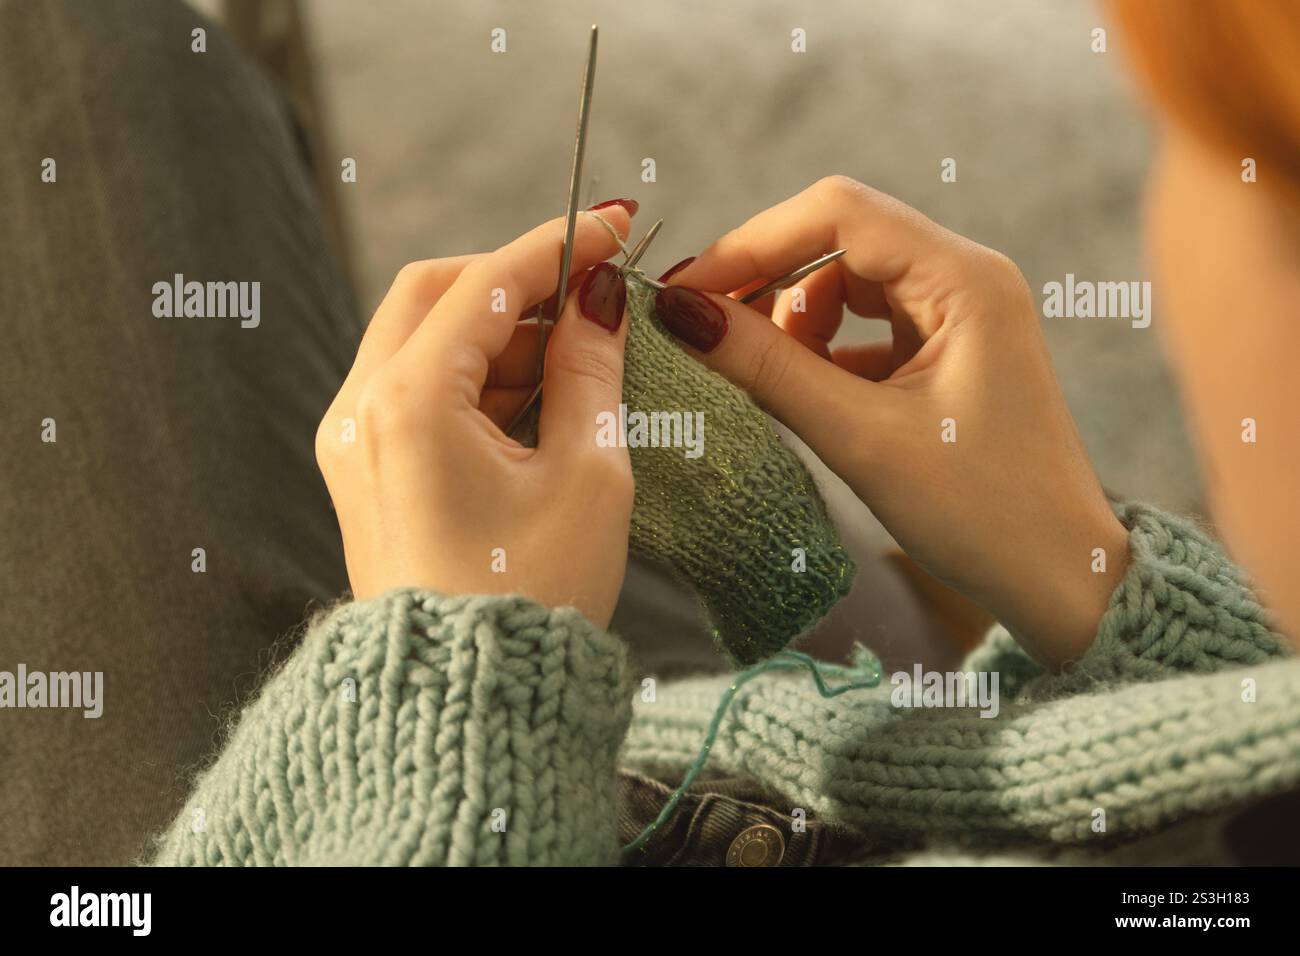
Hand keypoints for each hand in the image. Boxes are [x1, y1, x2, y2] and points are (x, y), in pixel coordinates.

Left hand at [316, 208, 635, 628]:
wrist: (467, 703)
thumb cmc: (533, 598)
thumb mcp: (586, 476)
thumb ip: (590, 369)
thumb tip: (598, 300)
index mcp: (409, 404)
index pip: (487, 285)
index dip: (558, 244)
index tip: (614, 221)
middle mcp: (361, 411)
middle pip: (436, 294)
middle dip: (518, 282)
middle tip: (593, 294)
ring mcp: (354, 440)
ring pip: (425, 338)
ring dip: (501, 331)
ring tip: (580, 359)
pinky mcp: (366, 468)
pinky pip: (418, 388)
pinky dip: (476, 375)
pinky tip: (540, 397)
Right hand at [654, 177, 1128, 666]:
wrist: (1060, 577)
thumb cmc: (983, 513)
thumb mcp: (861, 438)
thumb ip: (769, 369)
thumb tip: (681, 315)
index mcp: (965, 279)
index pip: (837, 213)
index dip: (751, 243)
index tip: (685, 292)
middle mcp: (966, 277)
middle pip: (838, 239)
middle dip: (764, 280)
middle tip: (699, 330)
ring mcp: (958, 313)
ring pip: (845, 282)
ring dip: (790, 319)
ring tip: (760, 376)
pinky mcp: (946, 350)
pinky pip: (863, 325)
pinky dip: (819, 350)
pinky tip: (798, 392)